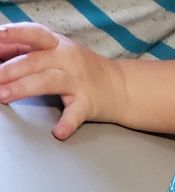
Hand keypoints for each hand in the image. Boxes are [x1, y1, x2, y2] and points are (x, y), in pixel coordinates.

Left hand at [0, 23, 122, 138]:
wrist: (120, 87)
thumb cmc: (83, 70)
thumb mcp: (57, 52)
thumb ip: (29, 52)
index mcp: (56, 44)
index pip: (32, 34)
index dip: (13, 35)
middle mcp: (66, 59)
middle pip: (33, 61)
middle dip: (9, 70)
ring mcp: (77, 81)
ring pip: (47, 82)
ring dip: (23, 88)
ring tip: (4, 96)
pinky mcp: (87, 104)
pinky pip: (75, 114)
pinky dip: (67, 124)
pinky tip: (57, 132)